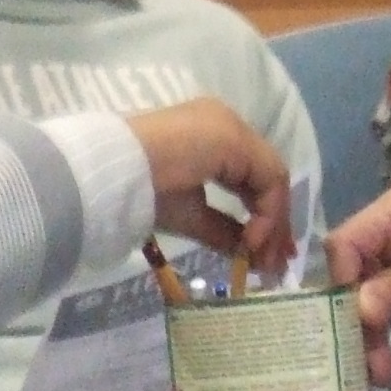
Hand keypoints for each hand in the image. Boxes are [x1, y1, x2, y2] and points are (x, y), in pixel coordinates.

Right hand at [123, 99, 295, 273]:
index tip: (263, 254)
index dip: (262, 216)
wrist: (113, 174)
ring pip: (271, 177)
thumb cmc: (140, 191)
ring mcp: (233, 129)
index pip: (250, 177)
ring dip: (273, 222)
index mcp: (211, 137)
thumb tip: (248, 255)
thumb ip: (221, 230)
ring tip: (265, 261)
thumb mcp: (188, 215)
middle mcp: (227, 125)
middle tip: (277, 264)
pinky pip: (268, 178)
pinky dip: (267, 213)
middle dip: (275, 223)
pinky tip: (251, 241)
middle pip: (266, 177)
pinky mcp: (236, 139)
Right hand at [328, 182, 390, 369]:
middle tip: (369, 366)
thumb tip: (359, 311)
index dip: (342, 285)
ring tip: (380, 373)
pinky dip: (384, 323)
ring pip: (364, 291)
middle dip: (356, 321)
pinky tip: (386, 353)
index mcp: (390, 213)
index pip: (343, 247)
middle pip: (350, 275)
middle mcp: (383, 228)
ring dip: (369, 330)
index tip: (357, 324)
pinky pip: (383, 296)